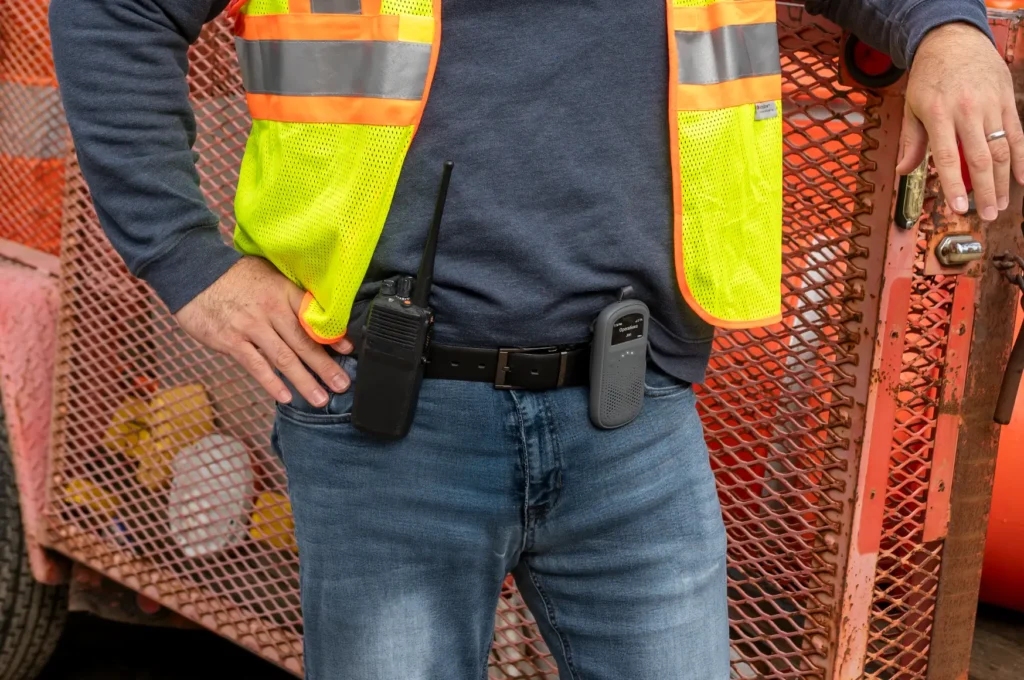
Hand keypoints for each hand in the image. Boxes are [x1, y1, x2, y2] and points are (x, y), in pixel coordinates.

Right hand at [174, 257, 353, 405]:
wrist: (193, 273)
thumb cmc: (235, 276)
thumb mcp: (269, 275)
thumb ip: (290, 294)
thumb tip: (316, 313)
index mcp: (283, 292)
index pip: (313, 317)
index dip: (332, 335)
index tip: (348, 351)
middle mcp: (271, 309)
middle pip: (303, 342)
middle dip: (325, 367)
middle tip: (342, 385)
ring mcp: (251, 326)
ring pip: (284, 358)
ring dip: (304, 381)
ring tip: (320, 399)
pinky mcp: (231, 340)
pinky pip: (256, 365)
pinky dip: (272, 382)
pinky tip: (286, 396)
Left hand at [896, 22, 1023, 220]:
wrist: (953, 41)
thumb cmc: (928, 77)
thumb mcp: (911, 107)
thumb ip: (911, 141)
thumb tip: (903, 171)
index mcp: (939, 114)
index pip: (949, 157)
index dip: (954, 186)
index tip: (959, 208)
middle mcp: (967, 110)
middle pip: (981, 158)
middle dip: (985, 191)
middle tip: (986, 215)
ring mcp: (991, 105)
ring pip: (1002, 149)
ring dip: (1004, 181)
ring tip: (1000, 204)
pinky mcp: (1007, 100)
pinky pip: (1018, 133)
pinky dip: (1022, 158)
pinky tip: (1022, 178)